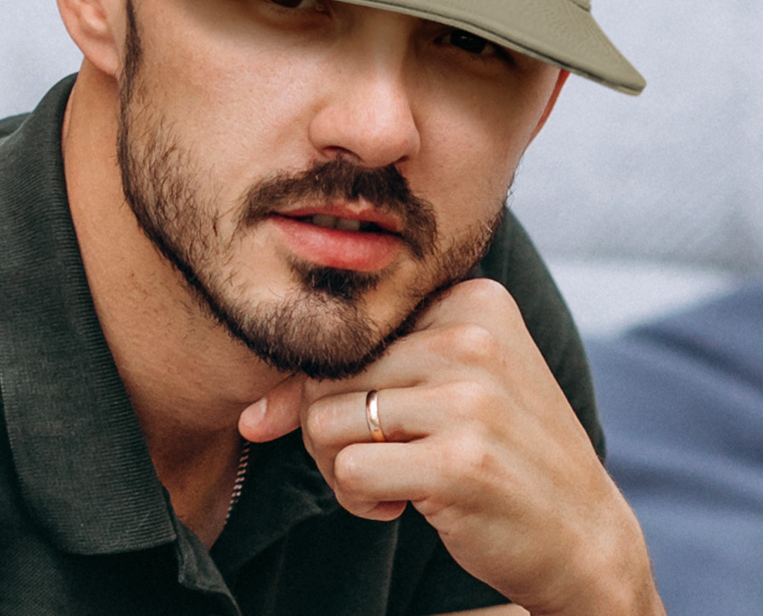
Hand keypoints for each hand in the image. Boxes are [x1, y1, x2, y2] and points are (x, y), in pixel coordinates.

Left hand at [238, 279, 662, 615]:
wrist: (585, 536)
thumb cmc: (497, 452)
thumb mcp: (437, 392)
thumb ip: (352, 381)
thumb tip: (250, 416)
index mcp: (472, 299)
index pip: (347, 328)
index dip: (325, 382)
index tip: (345, 422)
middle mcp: (472, 336)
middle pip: (327, 374)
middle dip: (329, 431)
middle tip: (373, 459)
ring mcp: (471, 397)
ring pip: (326, 421)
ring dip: (339, 469)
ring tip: (388, 482)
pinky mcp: (463, 460)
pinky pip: (350, 471)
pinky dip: (359, 500)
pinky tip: (401, 507)